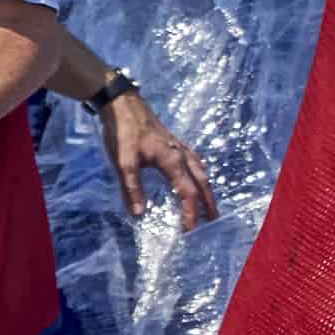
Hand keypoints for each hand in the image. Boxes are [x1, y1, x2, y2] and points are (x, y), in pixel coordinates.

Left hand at [99, 80, 222, 226]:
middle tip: (213, 220)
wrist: (122, 104)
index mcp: (172, 161)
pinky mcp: (174, 141)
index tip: (189, 230)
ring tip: (209, 202)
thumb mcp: (123, 162)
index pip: (188, 192)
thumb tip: (139, 213)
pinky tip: (195, 175)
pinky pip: (195, 161)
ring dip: (206, 189)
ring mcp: (180, 146)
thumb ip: (131, 188)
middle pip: (202, 182)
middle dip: (208, 203)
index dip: (191, 213)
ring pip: (201, 171)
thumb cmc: (123, 132)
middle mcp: (182, 154)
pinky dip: (199, 174)